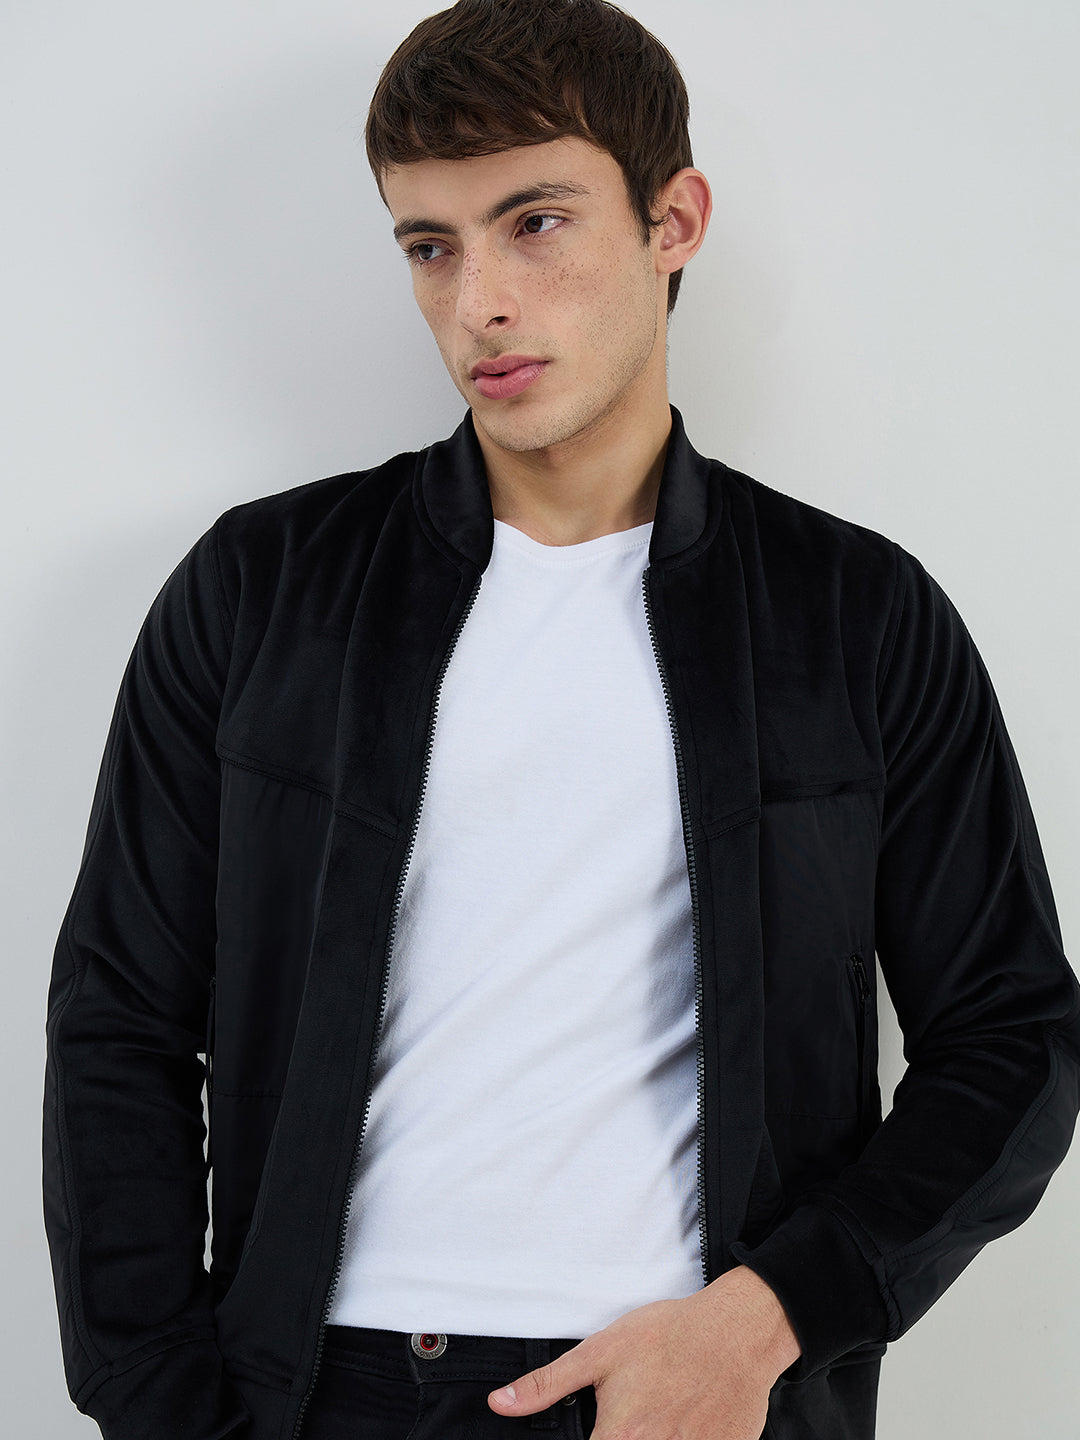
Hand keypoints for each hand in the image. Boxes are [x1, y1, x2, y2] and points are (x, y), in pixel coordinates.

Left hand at [488, 1265, 799, 1438]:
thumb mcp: (601, 1350)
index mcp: (619, 1438)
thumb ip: (548, 1385)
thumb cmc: (670, 1335)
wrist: (738, 1332)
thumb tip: (499, 1404)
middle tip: (631, 1418)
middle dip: (619, 1439)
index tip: (598, 1431)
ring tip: (657, 1415)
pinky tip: (681, 1423)